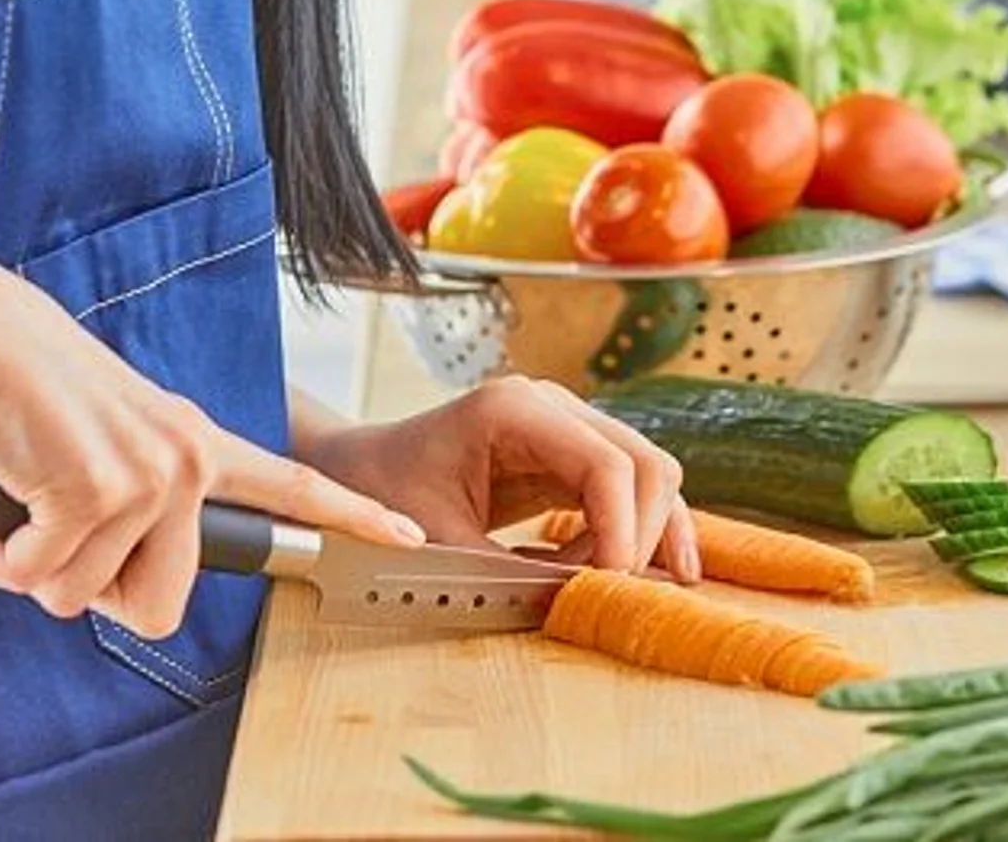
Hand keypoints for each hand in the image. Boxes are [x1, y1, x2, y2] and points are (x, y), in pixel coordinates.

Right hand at [0, 240, 425, 637]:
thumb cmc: (10, 385)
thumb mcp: (95, 439)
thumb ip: (123, 497)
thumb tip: (90, 577)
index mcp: (192, 441)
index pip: (291, 483)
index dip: (350, 515)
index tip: (407, 535)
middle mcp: (185, 459)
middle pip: (159, 607)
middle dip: (86, 595)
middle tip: (42, 543)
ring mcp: (148, 476)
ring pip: (80, 597)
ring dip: (20, 567)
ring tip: (0, 506)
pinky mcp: (97, 490)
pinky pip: (33, 578)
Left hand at [294, 377, 700, 581]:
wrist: (358, 469)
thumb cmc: (384, 490)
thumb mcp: (434, 537)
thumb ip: (502, 570)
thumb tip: (575, 600)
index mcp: (514, 409)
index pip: (605, 462)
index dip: (622, 526)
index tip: (612, 581)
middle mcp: (551, 406)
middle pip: (644, 461)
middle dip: (644, 530)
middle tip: (617, 591)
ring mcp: (566, 427)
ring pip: (648, 474)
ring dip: (649, 532)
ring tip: (626, 588)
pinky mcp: (569, 456)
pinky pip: (626, 490)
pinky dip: (636, 530)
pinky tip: (632, 572)